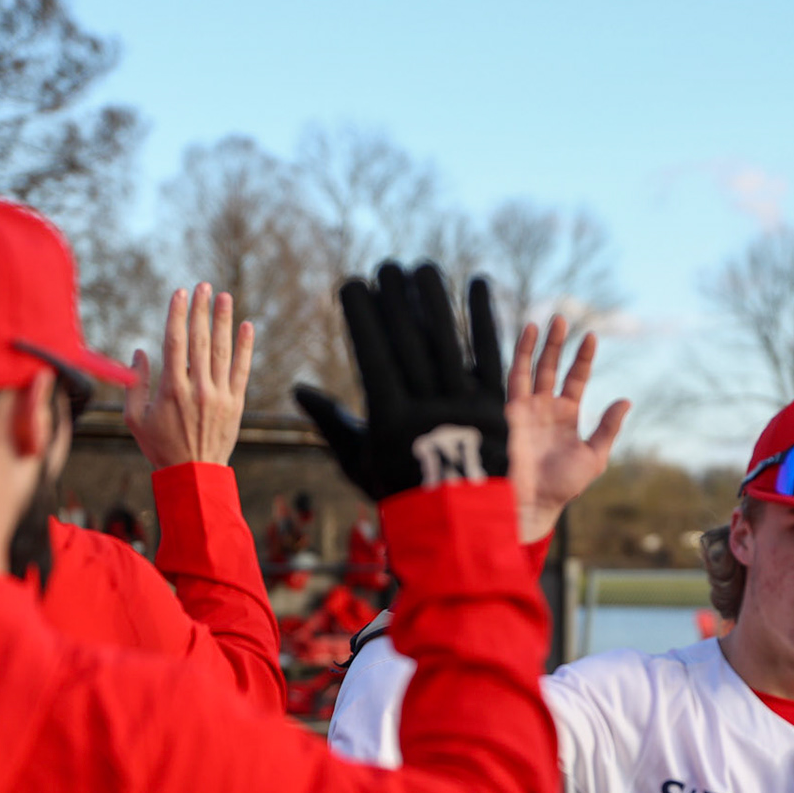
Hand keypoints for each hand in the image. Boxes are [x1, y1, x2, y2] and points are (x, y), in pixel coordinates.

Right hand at [126, 284, 253, 468]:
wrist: (193, 475)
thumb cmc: (160, 447)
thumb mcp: (135, 419)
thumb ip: (136, 384)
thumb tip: (140, 352)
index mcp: (171, 389)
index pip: (175, 343)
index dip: (177, 315)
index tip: (179, 293)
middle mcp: (197, 389)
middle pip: (200, 341)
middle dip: (201, 310)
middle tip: (203, 286)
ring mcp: (219, 395)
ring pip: (223, 351)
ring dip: (224, 321)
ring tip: (225, 297)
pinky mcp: (236, 404)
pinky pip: (242, 370)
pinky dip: (245, 348)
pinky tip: (247, 327)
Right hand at [294, 262, 506, 502]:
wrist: (457, 526)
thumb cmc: (399, 490)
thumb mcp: (361, 461)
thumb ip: (332, 422)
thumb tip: (297, 390)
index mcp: (390, 420)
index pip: (373, 355)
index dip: (362, 317)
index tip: (352, 284)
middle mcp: (428, 409)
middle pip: (410, 342)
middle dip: (395, 300)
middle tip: (386, 266)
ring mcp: (466, 407)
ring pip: (449, 342)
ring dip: (435, 299)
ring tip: (423, 268)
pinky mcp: (496, 406)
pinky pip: (490, 354)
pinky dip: (483, 318)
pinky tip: (477, 283)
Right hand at [506, 315, 629, 543]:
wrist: (535, 501)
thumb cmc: (564, 485)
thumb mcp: (594, 456)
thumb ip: (608, 428)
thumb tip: (626, 400)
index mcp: (567, 417)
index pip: (575, 379)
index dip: (583, 358)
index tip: (592, 336)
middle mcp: (547, 408)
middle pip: (553, 368)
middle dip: (559, 344)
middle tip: (565, 318)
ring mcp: (529, 407)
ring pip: (535, 368)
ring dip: (541, 344)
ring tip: (551, 320)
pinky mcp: (513, 410)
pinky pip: (517, 377)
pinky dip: (521, 354)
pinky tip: (528, 333)